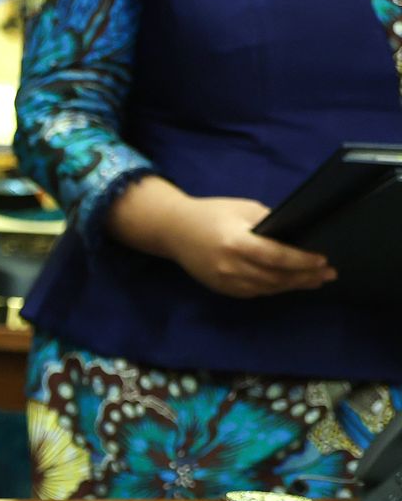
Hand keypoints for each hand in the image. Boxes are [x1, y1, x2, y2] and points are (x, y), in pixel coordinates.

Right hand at [108, 179, 333, 298]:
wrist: (172, 230)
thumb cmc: (210, 214)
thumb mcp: (241, 208)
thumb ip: (268, 222)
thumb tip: (295, 236)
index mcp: (235, 242)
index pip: (276, 256)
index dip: (301, 261)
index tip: (323, 260)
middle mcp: (230, 266)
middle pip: (275, 277)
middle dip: (305, 276)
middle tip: (328, 274)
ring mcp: (224, 281)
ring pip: (267, 288)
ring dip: (293, 285)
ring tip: (314, 281)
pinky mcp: (221, 288)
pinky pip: (254, 292)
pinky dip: (274, 288)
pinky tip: (288, 283)